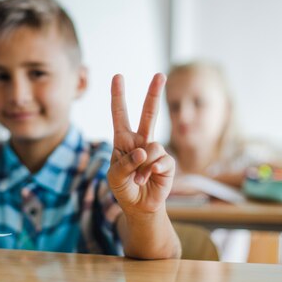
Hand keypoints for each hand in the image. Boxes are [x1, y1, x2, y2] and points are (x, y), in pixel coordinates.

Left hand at [107, 73, 174, 215]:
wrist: (139, 207)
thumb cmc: (123, 188)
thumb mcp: (114, 176)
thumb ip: (125, 162)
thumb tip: (143, 150)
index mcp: (123, 140)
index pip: (120, 114)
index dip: (118, 95)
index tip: (118, 76)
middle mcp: (141, 141)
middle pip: (148, 113)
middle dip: (154, 93)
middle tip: (160, 74)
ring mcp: (155, 151)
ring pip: (152, 146)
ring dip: (142, 166)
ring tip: (138, 178)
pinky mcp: (167, 163)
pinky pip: (161, 160)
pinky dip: (152, 170)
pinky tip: (149, 178)